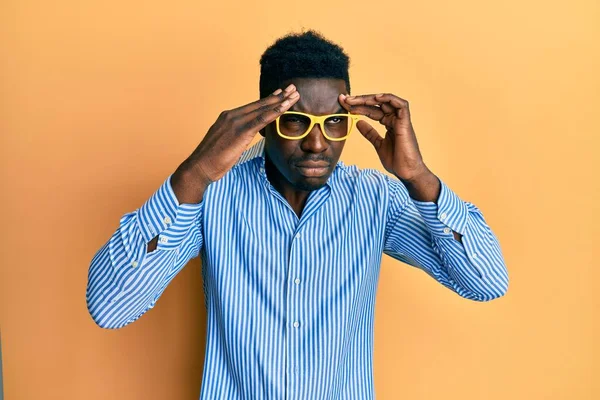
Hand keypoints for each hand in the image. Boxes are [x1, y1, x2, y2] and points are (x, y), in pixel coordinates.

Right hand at [183, 84, 299, 183]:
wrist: (200, 167)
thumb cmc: (212, 160)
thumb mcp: (226, 143)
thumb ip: (236, 136)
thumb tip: (246, 137)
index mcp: (227, 117)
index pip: (252, 107)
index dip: (268, 100)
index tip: (280, 93)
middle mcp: (231, 115)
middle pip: (260, 104)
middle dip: (278, 96)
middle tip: (292, 87)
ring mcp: (235, 122)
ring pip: (263, 109)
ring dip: (281, 101)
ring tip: (294, 94)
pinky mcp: (240, 131)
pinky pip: (262, 119)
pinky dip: (275, 112)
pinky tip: (286, 107)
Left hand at [339, 93, 427, 181]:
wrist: (406, 172)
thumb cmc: (396, 161)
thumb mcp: (378, 144)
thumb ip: (369, 133)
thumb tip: (358, 123)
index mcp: (389, 123)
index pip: (372, 110)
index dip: (358, 106)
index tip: (344, 105)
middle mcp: (395, 119)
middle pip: (377, 103)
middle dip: (360, 100)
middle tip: (345, 100)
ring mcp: (401, 120)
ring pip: (386, 101)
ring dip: (370, 98)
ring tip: (355, 100)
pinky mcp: (406, 122)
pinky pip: (401, 105)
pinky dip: (389, 99)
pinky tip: (376, 98)